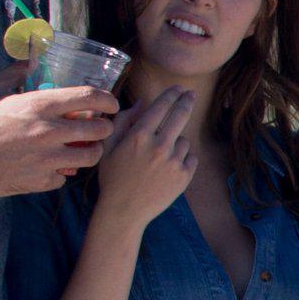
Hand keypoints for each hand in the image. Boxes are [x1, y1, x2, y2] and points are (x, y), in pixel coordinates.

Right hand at [0, 82, 118, 197]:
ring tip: (83, 147)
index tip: (111, 103)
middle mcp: (48, 132)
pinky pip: (65, 177)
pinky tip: (53, 165)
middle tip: (99, 127)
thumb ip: (14, 73)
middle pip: (100, 130)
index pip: (90, 97)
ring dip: (90, 151)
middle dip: (104, 127)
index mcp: (39, 105)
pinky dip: (62, 172)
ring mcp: (46, 159)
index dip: (108, 100)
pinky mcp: (40, 181)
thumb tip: (30, 62)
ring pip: (91, 156)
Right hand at [89, 88, 199, 229]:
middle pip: (180, 115)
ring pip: (184, 140)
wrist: (124, 211)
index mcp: (139, 136)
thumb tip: (142, 103)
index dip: (171, 94)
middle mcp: (159, 146)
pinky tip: (167, 168)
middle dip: (186, 101)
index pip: (161, 107)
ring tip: (159, 157)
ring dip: (176, 142)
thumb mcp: (108, 147)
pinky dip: (182, 159)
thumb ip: (123, 121)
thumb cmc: (113, 178)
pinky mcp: (184, 176)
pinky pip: (190, 157)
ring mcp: (174, 162)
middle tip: (190, 94)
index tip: (178, 88)